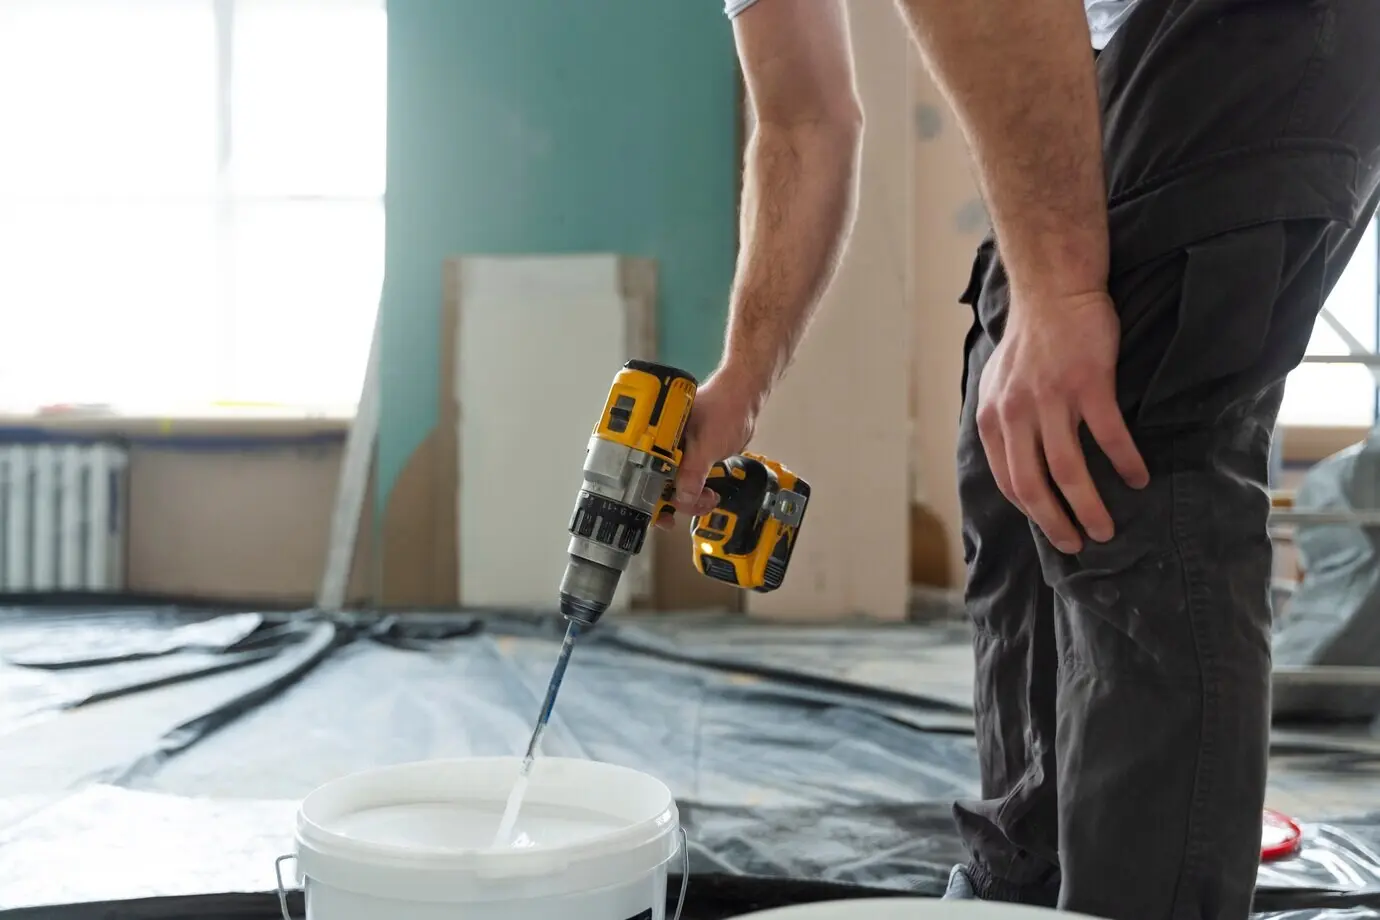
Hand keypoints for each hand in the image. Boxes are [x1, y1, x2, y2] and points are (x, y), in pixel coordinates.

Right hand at [657, 367, 763, 529]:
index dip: (646, 497)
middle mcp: (658, 446)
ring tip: (708, 499)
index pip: (639, 472)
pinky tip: (708, 495)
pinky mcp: (689, 460)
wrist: (743, 400)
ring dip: (689, 500)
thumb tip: (682, 498)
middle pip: (654, 484)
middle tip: (692, 508)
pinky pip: (686, 483)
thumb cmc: (722, 410)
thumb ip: (693, 473)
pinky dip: (696, 494)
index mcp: (652, 436)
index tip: (660, 516)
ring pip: (672, 487)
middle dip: (673, 502)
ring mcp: (673, 454)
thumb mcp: (706, 445)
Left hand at [976, 289, 1148, 553]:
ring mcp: (1051, 400)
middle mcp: (1015, 414)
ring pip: (1069, 470)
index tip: (1052, 529)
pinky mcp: (1088, 384)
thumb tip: (1012, 464)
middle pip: (1034, 486)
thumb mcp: (997, 386)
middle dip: (1056, 523)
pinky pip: (1108, 436)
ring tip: (1107, 528)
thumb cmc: (1030, 341)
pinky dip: (1125, 462)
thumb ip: (1002, 424)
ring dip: (1090, 505)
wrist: (1054, 292)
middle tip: (1079, 544)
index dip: (1031, 512)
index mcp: (991, 418)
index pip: (1007, 481)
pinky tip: (1138, 478)